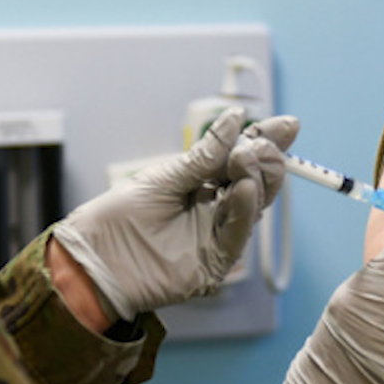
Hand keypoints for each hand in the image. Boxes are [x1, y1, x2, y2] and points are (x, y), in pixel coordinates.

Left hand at [52, 108, 298, 320]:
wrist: (94, 257)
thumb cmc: (119, 217)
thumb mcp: (164, 177)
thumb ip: (204, 156)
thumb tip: (236, 120)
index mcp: (205, 184)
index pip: (243, 159)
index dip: (266, 141)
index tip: (288, 125)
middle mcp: (216, 208)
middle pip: (257, 182)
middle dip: (265, 160)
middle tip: (258, 145)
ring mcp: (217, 235)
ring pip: (253, 206)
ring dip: (255, 179)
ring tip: (246, 159)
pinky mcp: (214, 263)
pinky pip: (238, 235)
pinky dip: (243, 210)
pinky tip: (242, 188)